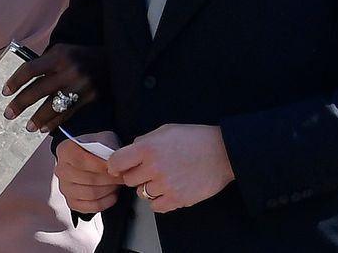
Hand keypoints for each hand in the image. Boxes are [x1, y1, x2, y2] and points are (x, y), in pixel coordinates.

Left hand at [2, 44, 103, 132]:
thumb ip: (44, 63)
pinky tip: (43, 128)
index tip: (5, 92)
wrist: (111, 60)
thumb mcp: (61, 50)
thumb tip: (22, 80)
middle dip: (20, 103)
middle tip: (8, 114)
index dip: (15, 81)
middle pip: (38, 90)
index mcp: (59, 55)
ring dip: (37, 118)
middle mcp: (68, 70)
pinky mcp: (88, 98)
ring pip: (52, 106)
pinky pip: (67, 114)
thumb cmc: (79, 55)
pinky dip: (53, 122)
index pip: (31, 69)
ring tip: (27, 127)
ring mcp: (79, 86)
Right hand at [55, 132, 121, 213]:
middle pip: (89, 179)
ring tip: (117, 184)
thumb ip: (106, 148)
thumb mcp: (101, 139)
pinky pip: (91, 207)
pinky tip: (112, 194)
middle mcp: (61, 170)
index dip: (101, 165)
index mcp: (65, 151)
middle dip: (109, 179)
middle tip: (122, 176)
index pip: (82, 161)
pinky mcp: (72, 202)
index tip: (116, 166)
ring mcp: (65, 188)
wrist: (87, 155)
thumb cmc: (95, 147)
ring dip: (109, 190)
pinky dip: (105, 202)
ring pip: (91, 194)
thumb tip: (117, 161)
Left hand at [108, 124, 233, 213]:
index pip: (116, 162)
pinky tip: (169, 190)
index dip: (116, 165)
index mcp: (148, 148)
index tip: (119, 167)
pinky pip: (156, 207)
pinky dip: (160, 201)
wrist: (222, 153)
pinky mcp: (177, 199)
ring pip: (142, 194)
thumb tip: (130, 150)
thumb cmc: (195, 138)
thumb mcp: (165, 130)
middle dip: (136, 175)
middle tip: (149, 170)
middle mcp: (153, 167)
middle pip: (129, 180)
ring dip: (149, 188)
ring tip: (164, 178)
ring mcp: (165, 185)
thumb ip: (144, 140)